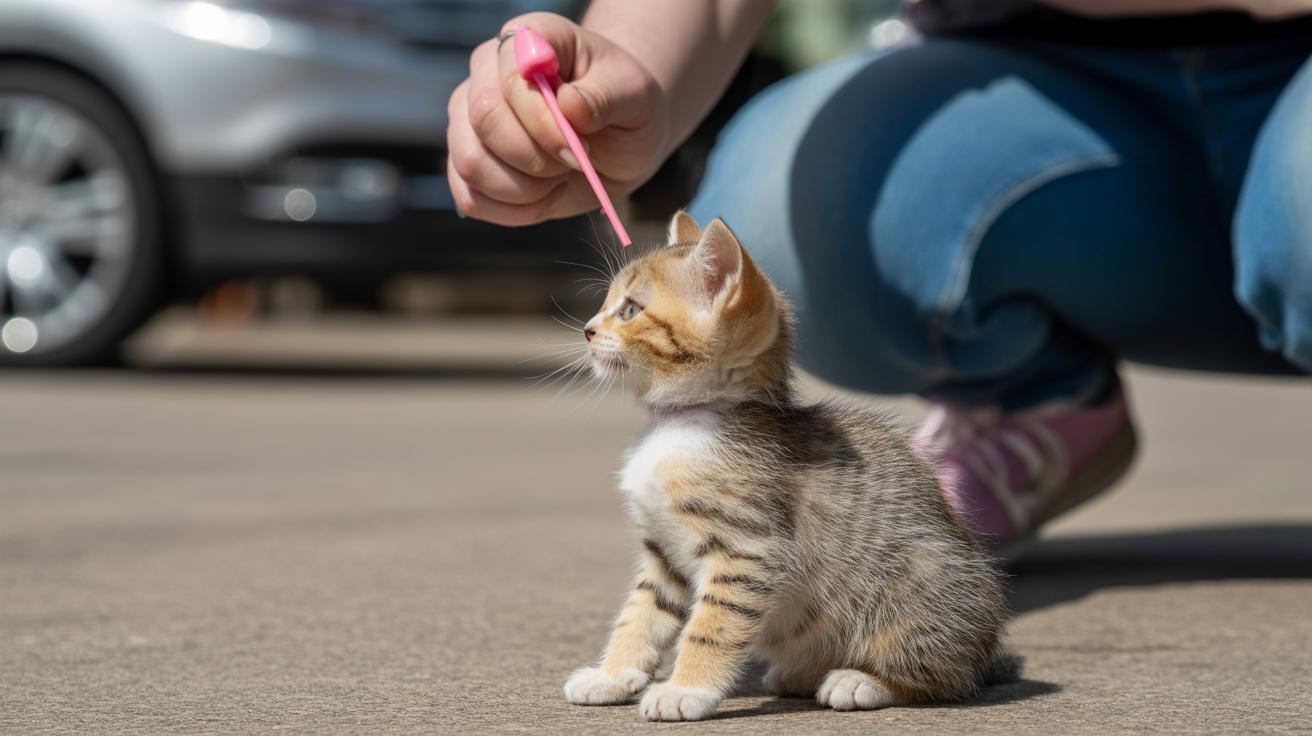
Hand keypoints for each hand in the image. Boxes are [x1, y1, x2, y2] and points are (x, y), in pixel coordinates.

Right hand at [446, 12, 669, 225]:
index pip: (511, 78)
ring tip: (560, 177)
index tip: (579, 146)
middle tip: (574, 162)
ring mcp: (468, 120)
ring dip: (526, 189)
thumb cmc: (625, 107)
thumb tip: (567, 105)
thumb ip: (605, 96)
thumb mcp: (635, 95)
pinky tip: (545, 196)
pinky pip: (472, 199)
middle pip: (483, 119)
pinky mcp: (467, 165)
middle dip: (536, 158)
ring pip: (471, 164)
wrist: (619, 138)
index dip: (543, 121)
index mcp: (526, 40)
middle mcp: (486, 74)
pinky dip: (515, 211)